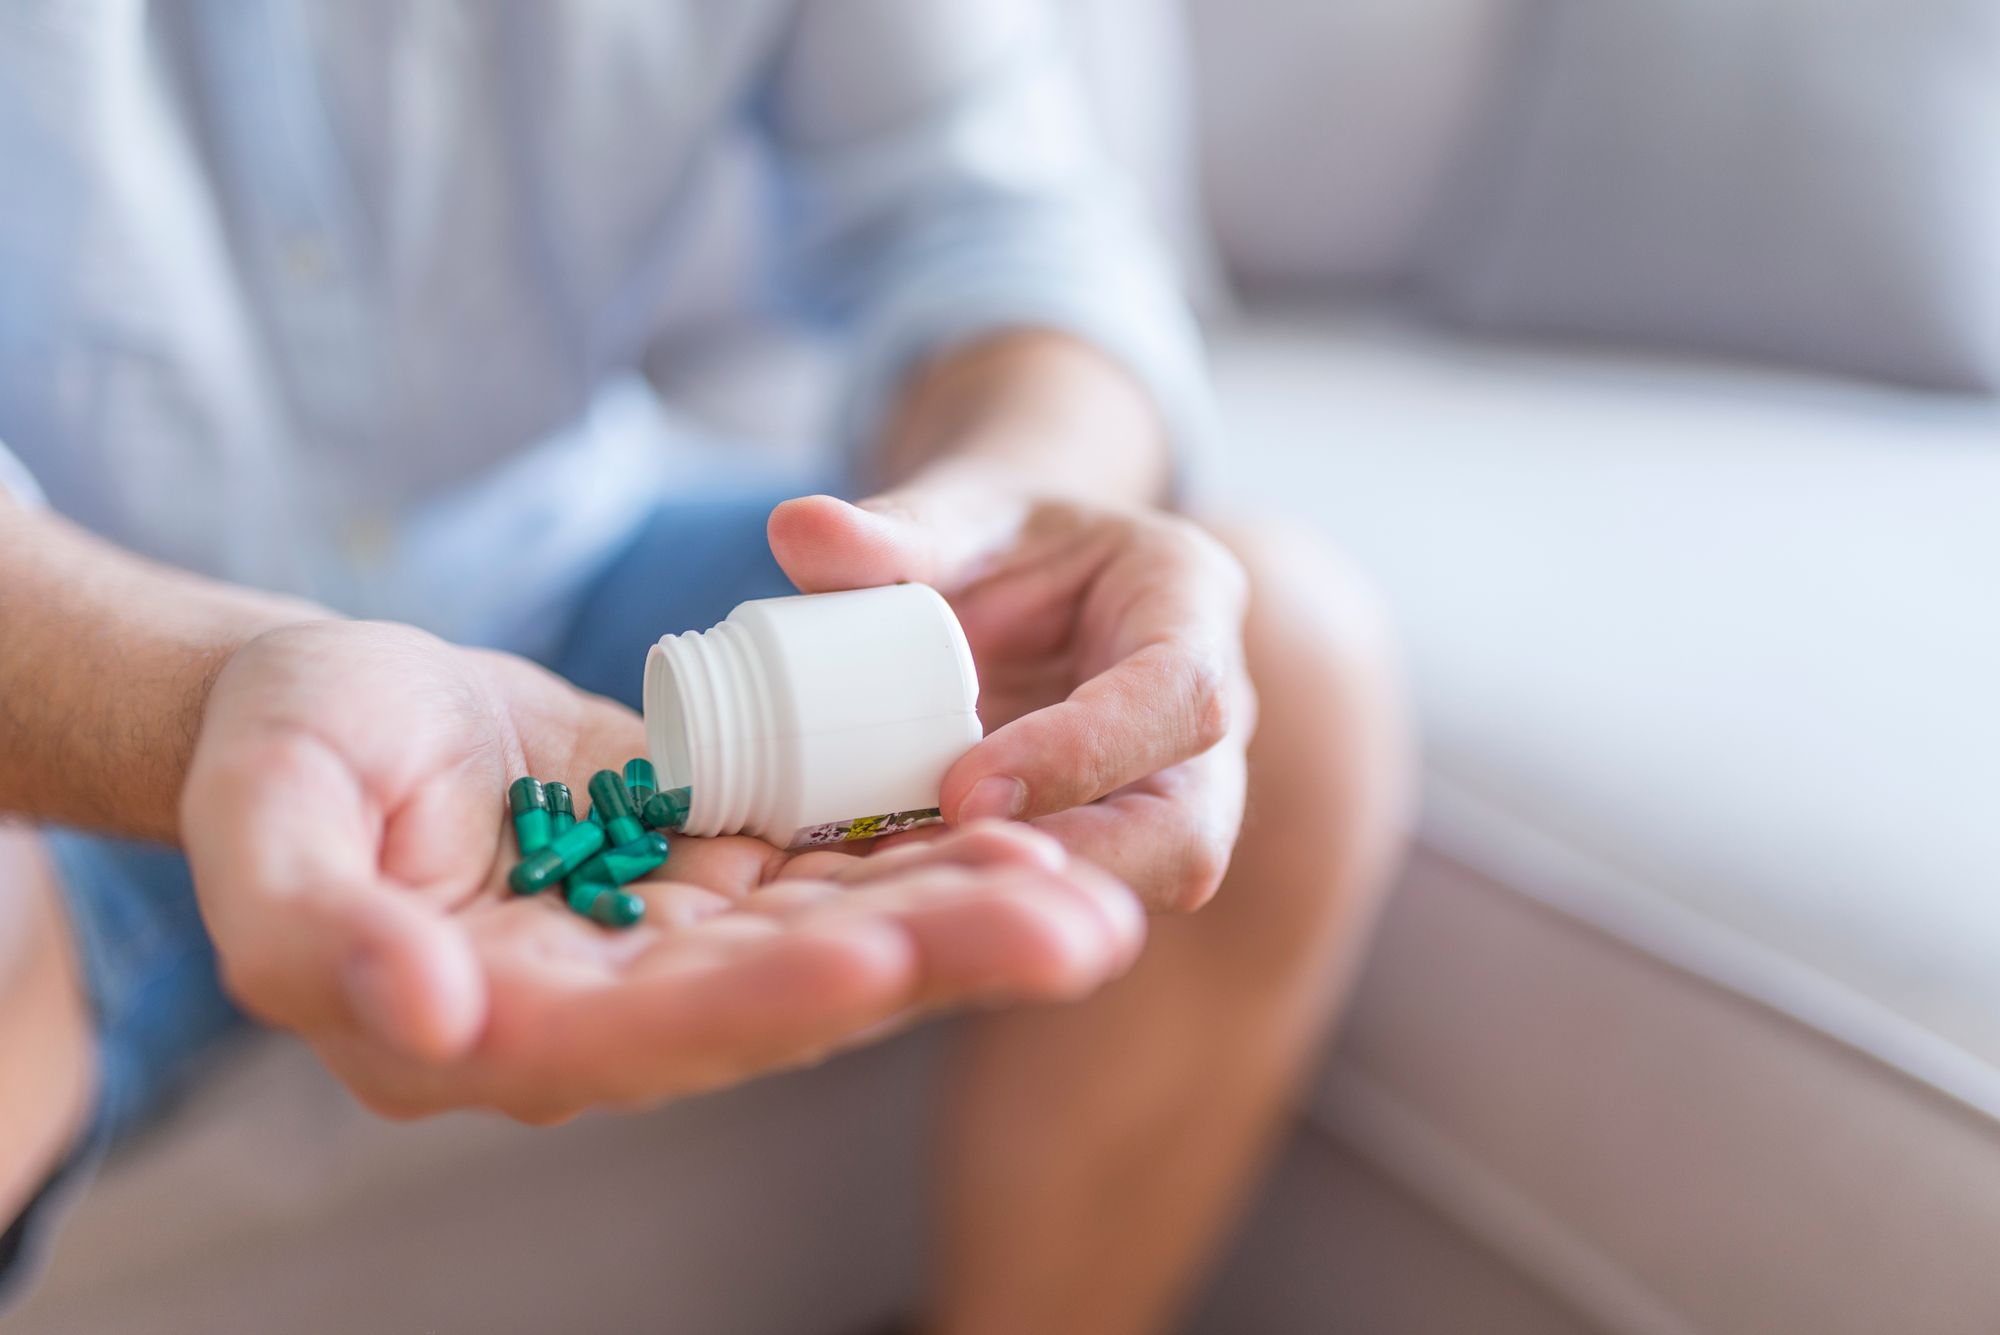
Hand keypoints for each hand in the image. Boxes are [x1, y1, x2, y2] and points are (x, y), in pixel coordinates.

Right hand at [180, 621, 1142, 1121]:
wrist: (333, 706)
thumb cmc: (278, 752)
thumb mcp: (263, 827)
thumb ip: (319, 937)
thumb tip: (433, 1025)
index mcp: (492, 1028)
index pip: (642, 1036)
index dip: (762, 1004)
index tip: (878, 965)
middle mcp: (603, 1014)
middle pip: (781, 1003)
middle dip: (926, 965)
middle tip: (1074, 937)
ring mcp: (668, 948)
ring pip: (829, 941)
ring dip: (956, 918)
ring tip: (1087, 898)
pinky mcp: (709, 878)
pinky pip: (827, 873)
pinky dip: (915, 855)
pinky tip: (1018, 832)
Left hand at [768, 489, 1255, 911]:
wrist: (1033, 576)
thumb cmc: (1009, 538)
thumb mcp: (961, 510)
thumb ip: (897, 526)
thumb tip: (797, 528)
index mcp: (1190, 602)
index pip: (1179, 692)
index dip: (1082, 754)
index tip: (963, 789)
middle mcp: (1213, 713)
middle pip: (1189, 826)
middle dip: (1073, 864)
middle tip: (936, 869)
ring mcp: (1181, 790)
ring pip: (1150, 880)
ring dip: (1033, 899)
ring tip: (908, 894)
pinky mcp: (1131, 846)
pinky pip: (1088, 893)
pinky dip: (1001, 902)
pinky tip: (907, 905)